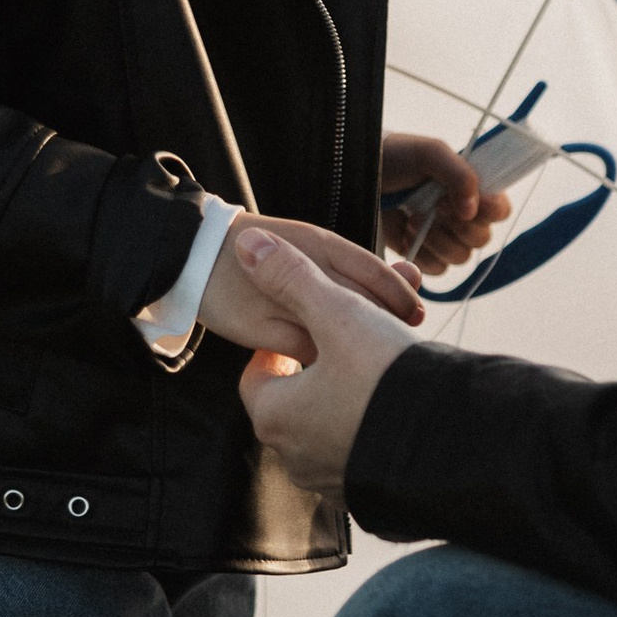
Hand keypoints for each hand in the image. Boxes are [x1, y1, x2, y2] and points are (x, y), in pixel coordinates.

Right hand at [199, 212, 422, 356]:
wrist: (200, 251)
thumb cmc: (264, 253)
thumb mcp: (311, 249)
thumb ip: (353, 267)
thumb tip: (410, 279)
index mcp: (321, 245)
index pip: (375, 273)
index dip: (401, 297)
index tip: (417, 316)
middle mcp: (304, 270)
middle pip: (360, 306)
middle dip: (385, 326)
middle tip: (400, 343)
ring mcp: (281, 300)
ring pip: (332, 334)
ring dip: (353, 350)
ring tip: (369, 362)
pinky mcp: (260, 328)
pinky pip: (303, 354)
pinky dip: (320, 364)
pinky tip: (331, 372)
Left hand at [234, 233, 414, 488]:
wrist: (453, 440)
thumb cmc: (386, 374)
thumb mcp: (338, 313)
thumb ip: (291, 277)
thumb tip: (247, 245)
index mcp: (274, 416)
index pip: (258, 374)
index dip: (283, 343)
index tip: (309, 326)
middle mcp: (294, 456)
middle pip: (296, 399)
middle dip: (320, 367)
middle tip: (349, 342)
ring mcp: (331, 480)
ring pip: (329, 425)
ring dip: (348, 396)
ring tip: (381, 369)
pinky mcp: (369, 493)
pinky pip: (360, 452)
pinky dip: (373, 426)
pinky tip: (401, 404)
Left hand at [378, 131, 514, 277]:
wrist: (357, 174)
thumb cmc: (396, 156)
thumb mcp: (429, 153)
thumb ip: (459, 173)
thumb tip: (472, 209)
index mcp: (472, 189)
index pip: (500, 210)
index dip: (488, 211)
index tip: (461, 203)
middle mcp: (462, 215)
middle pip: (482, 239)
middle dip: (458, 226)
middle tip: (434, 207)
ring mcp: (443, 237)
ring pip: (461, 257)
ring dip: (438, 240)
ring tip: (414, 218)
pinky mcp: (423, 254)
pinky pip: (437, 269)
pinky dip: (423, 254)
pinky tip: (406, 233)